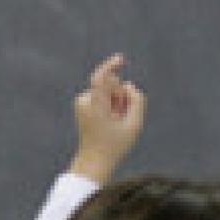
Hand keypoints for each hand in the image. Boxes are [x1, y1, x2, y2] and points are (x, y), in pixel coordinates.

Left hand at [69, 54, 145, 184]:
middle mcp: (86, 101)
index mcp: (96, 106)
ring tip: (116, 121)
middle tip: (123, 116)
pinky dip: (111, 104)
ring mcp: (83, 103)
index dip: (110, 66)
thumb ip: (137, 100)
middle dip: (122, 95)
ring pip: (108, 90)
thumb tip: (128, 85)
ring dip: (117, 102)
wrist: (95, 160)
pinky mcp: (83, 105)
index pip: (100, 80)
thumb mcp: (135, 124)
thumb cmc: (115, 144)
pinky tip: (110, 120)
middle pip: (111, 85)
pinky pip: (104, 95)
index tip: (121, 59)